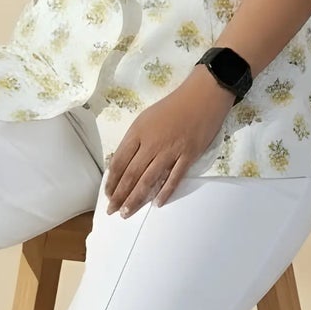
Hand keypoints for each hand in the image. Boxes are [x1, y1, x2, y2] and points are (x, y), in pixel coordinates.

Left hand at [104, 70, 234, 213]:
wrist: (202, 96)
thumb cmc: (172, 106)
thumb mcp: (145, 118)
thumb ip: (135, 140)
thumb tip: (124, 163)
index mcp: (138, 132)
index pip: (119, 162)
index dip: (112, 181)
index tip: (108, 194)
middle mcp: (151, 144)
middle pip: (131, 175)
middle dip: (119, 195)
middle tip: (112, 211)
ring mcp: (171, 151)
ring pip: (149, 180)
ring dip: (136, 199)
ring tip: (127, 213)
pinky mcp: (188, 156)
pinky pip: (174, 178)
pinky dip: (165, 192)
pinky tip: (156, 203)